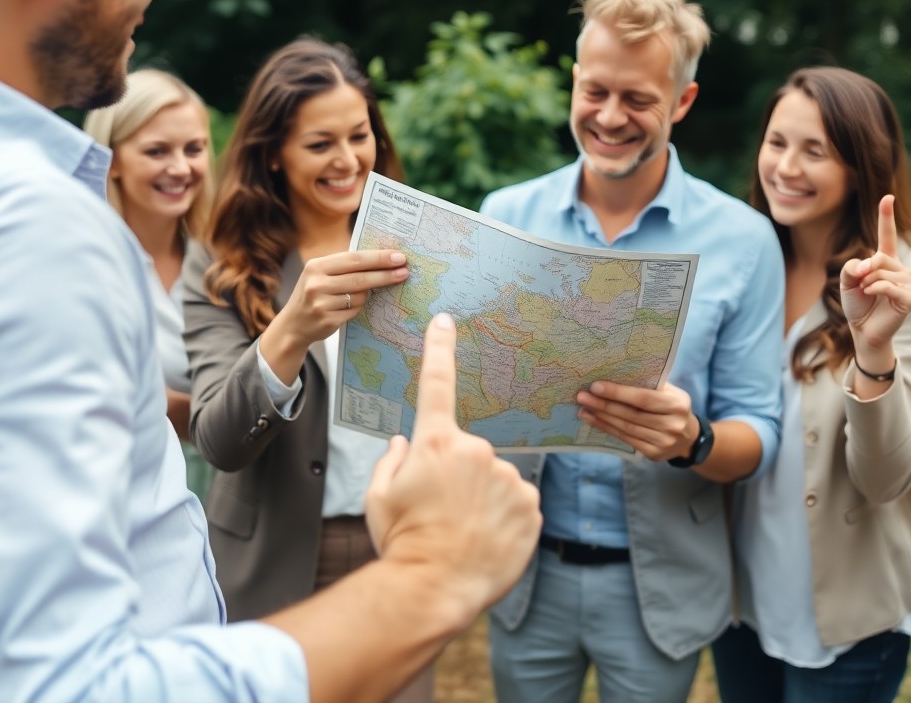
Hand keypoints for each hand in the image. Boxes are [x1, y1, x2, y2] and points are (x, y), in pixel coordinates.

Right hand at [275, 249, 407, 346]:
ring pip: (359, 296)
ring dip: (367, 295)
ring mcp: (321, 303)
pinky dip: (357, 308)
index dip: (378, 258)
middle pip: (360, 277)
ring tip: (359, 294)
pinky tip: (347, 308)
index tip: (399, 257)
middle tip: (405, 271)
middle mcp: (316, 283)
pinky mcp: (327, 320)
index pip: (354, 258)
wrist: (293, 324)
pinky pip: (354, 311)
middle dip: (385, 274)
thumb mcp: (321, 274)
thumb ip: (344, 266)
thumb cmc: (314, 294)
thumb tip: (382, 258)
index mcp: (316, 266)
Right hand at [365, 313, 541, 610]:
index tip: (445, 320)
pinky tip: (487, 540)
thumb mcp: (378, 497)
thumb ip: (392, 461)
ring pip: (495, 480)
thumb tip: (405, 444)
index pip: (436, 384)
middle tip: (441, 513)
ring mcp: (509, 478)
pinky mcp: (532, 505)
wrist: (435, 589)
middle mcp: (477, 452)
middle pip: (468, 454)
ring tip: (464, 533)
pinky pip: (518, 502)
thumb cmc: (401, 542)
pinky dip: (505, 518)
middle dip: (458, 476)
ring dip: (484, 499)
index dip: (440, 349)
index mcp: (435, 444)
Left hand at [576, 381, 697, 461]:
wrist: (689, 437)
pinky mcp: (654, 454)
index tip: (595, 386)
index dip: (618, 393)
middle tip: (582, 397)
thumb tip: (612, 374)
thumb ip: (648, 384)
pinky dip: (607, 429)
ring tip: (583, 409)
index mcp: (677, 404)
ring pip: (626, 428)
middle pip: (631, 414)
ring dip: (601, 418)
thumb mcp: (668, 392)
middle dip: (603, 405)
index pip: (643, 398)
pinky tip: (594, 421)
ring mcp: (664, 441)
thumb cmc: (671, 406)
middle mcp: (672, 424)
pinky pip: (626, 439)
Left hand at [840, 194, 910, 361]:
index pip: (888, 235)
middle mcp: (901, 269)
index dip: (887, 216)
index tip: (887, 197)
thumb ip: (853, 266)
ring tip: (868, 294)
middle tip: (859, 284)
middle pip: (879, 257)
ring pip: (883, 272)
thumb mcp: (847, 281)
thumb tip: (868, 266)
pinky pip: (890, 286)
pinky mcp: (910, 298)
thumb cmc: (857, 304)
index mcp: (886, 261)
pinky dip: (877, 290)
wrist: (863, 330)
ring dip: (868, 283)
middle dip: (864, 270)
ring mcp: (908, 283)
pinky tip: (873, 296)